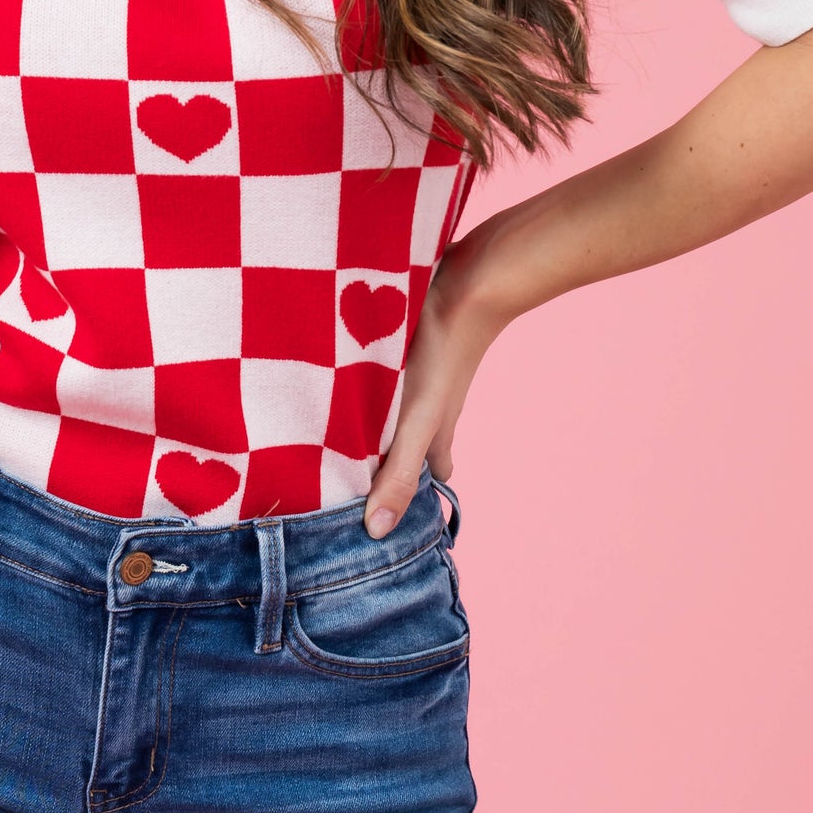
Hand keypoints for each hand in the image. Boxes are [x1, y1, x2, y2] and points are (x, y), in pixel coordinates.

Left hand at [363, 220, 510, 538]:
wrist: (474, 279)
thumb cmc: (444, 353)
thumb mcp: (415, 421)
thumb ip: (396, 472)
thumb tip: (377, 533)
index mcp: (435, 430)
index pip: (429, 473)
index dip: (410, 494)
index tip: (384, 510)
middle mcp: (432, 404)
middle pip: (413, 438)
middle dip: (389, 455)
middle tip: (351, 470)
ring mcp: (424, 370)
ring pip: (401, 403)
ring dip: (375, 415)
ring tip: (338, 422)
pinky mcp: (413, 338)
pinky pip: (391, 369)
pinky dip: (372, 378)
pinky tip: (349, 366)